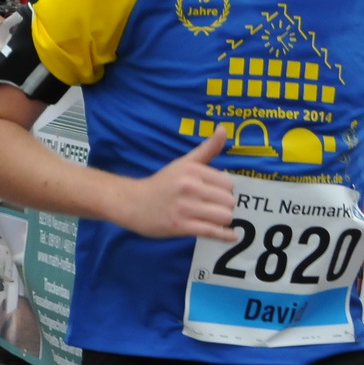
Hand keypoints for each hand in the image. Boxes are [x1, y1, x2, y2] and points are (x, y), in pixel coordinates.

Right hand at [111, 130, 236, 240]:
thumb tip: (223, 128)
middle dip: (224, 206)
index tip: (213, 194)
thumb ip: (207, 148)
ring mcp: (185, 208)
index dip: (224, 191)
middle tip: (211, 207)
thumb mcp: (183, 163)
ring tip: (212, 219)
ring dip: (222, 220)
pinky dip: (225, 235)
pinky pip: (213, 232)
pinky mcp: (181, 226)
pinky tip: (231, 236)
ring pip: (224, 216)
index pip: (228, 184)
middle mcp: (190, 187)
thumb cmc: (161, 183)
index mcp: (192, 170)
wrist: (132, 203)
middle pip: (229, 201)